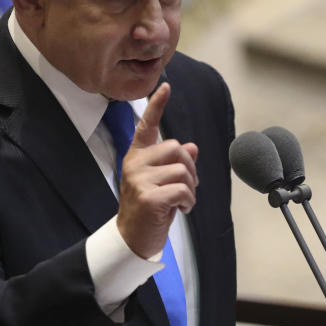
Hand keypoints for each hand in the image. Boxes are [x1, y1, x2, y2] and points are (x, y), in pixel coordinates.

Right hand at [116, 83, 198, 258]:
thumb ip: (174, 164)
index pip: (146, 126)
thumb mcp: (162, 183)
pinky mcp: (148, 197)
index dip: (157, 105)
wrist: (133, 239)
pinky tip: (181, 210)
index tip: (165, 86)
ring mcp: (139, 180)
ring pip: (183, 170)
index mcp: (137, 157)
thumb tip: (192, 147)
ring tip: (182, 202)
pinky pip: (182, 189)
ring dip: (191, 189)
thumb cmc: (149, 210)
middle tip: (187, 188)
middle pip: (177, 149)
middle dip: (191, 169)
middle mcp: (134, 164)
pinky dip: (188, 201)